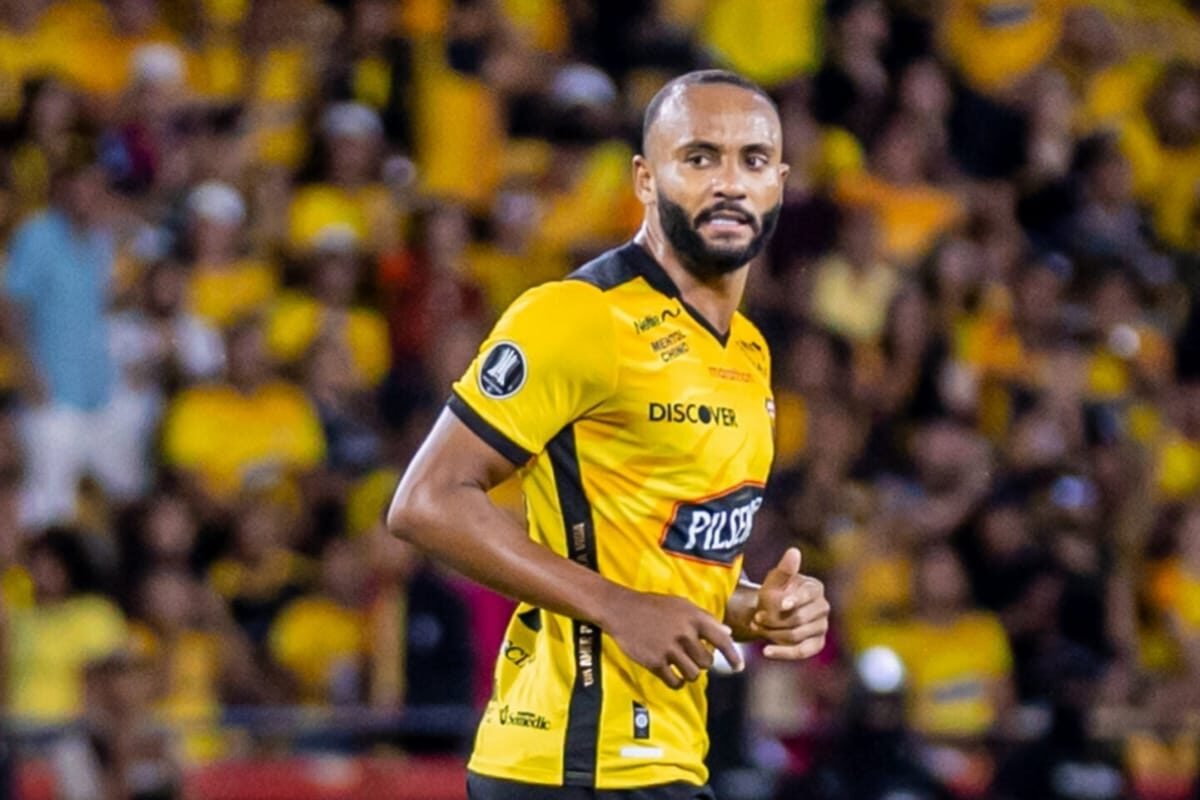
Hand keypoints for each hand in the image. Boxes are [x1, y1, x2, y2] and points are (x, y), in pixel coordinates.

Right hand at [604, 589, 743, 689]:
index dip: (733, 655)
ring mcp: (669, 648)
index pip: (721, 639)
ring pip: (693, 674)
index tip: (739, 667)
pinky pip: (675, 681)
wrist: (621, 609)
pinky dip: (677, 682)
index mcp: (693, 617)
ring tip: (680, 665)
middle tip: (690, 657)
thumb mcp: (680, 605)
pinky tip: (672, 676)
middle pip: (707, 661)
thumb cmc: (652, 606)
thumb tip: (727, 632)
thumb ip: (705, 619)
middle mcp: (684, 633)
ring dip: (689, 673)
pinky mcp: (655, 662)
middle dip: (701, 662)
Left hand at [750, 548, 829, 659]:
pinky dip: (782, 653)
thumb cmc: (772, 593)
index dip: (792, 602)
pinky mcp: (817, 644)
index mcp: (815, 588)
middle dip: (774, 620)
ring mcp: (822, 626)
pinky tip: (766, 651)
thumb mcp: (774, 581)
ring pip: (796, 635)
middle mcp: (823, 607)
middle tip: (756, 619)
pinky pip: (802, 651)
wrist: (769, 612)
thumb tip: (794, 551)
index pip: (806, 596)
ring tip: (758, 627)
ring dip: (772, 634)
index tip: (780, 605)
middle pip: (798, 619)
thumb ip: (784, 569)